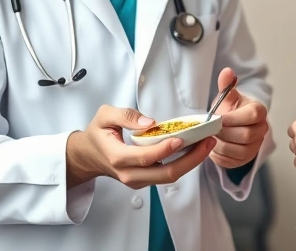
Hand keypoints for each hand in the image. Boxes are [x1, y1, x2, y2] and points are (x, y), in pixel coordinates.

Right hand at [66, 104, 215, 189]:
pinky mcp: (146, 180)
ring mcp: (139, 180)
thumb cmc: (97, 135)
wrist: (89, 156)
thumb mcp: (104, 116)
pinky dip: (184, 163)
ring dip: (191, 161)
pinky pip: (168, 174)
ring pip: (170, 176)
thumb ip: (126, 115)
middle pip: (166, 174)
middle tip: (207, 141)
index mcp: (118, 157)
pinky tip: (195, 149)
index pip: (146, 157)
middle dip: (191, 159)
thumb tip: (150, 122)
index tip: (181, 137)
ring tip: (207, 143)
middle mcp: (130, 174)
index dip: (166, 149)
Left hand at [208, 68, 269, 168]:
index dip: (234, 118)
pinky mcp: (247, 159)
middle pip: (245, 135)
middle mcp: (262, 129)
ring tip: (211, 138)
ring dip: (221, 145)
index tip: (218, 118)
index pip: (254, 114)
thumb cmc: (230, 109)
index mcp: (259, 111)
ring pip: (239, 150)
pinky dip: (220, 156)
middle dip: (224, 133)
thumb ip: (226, 86)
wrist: (232, 126)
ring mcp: (256, 146)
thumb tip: (226, 71)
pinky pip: (233, 161)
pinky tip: (213, 147)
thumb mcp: (228, 97)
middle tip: (211, 129)